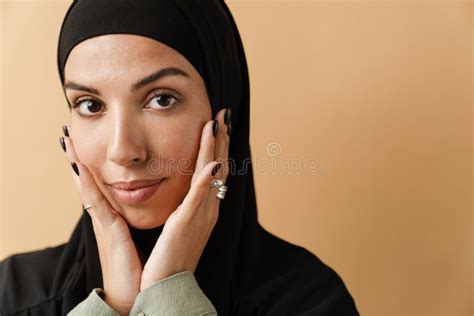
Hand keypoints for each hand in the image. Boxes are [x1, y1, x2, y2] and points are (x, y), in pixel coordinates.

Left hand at [59, 108, 229, 312]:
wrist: (165, 286)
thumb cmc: (169, 256)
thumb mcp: (179, 225)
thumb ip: (184, 205)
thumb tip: (185, 188)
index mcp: (204, 208)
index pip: (213, 170)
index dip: (217, 145)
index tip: (216, 123)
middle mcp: (208, 209)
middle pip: (218, 166)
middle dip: (221, 139)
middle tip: (222, 113)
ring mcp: (200, 216)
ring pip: (211, 175)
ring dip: (215, 148)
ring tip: (216, 124)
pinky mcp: (187, 225)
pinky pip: (198, 198)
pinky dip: (206, 179)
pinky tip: (212, 161)